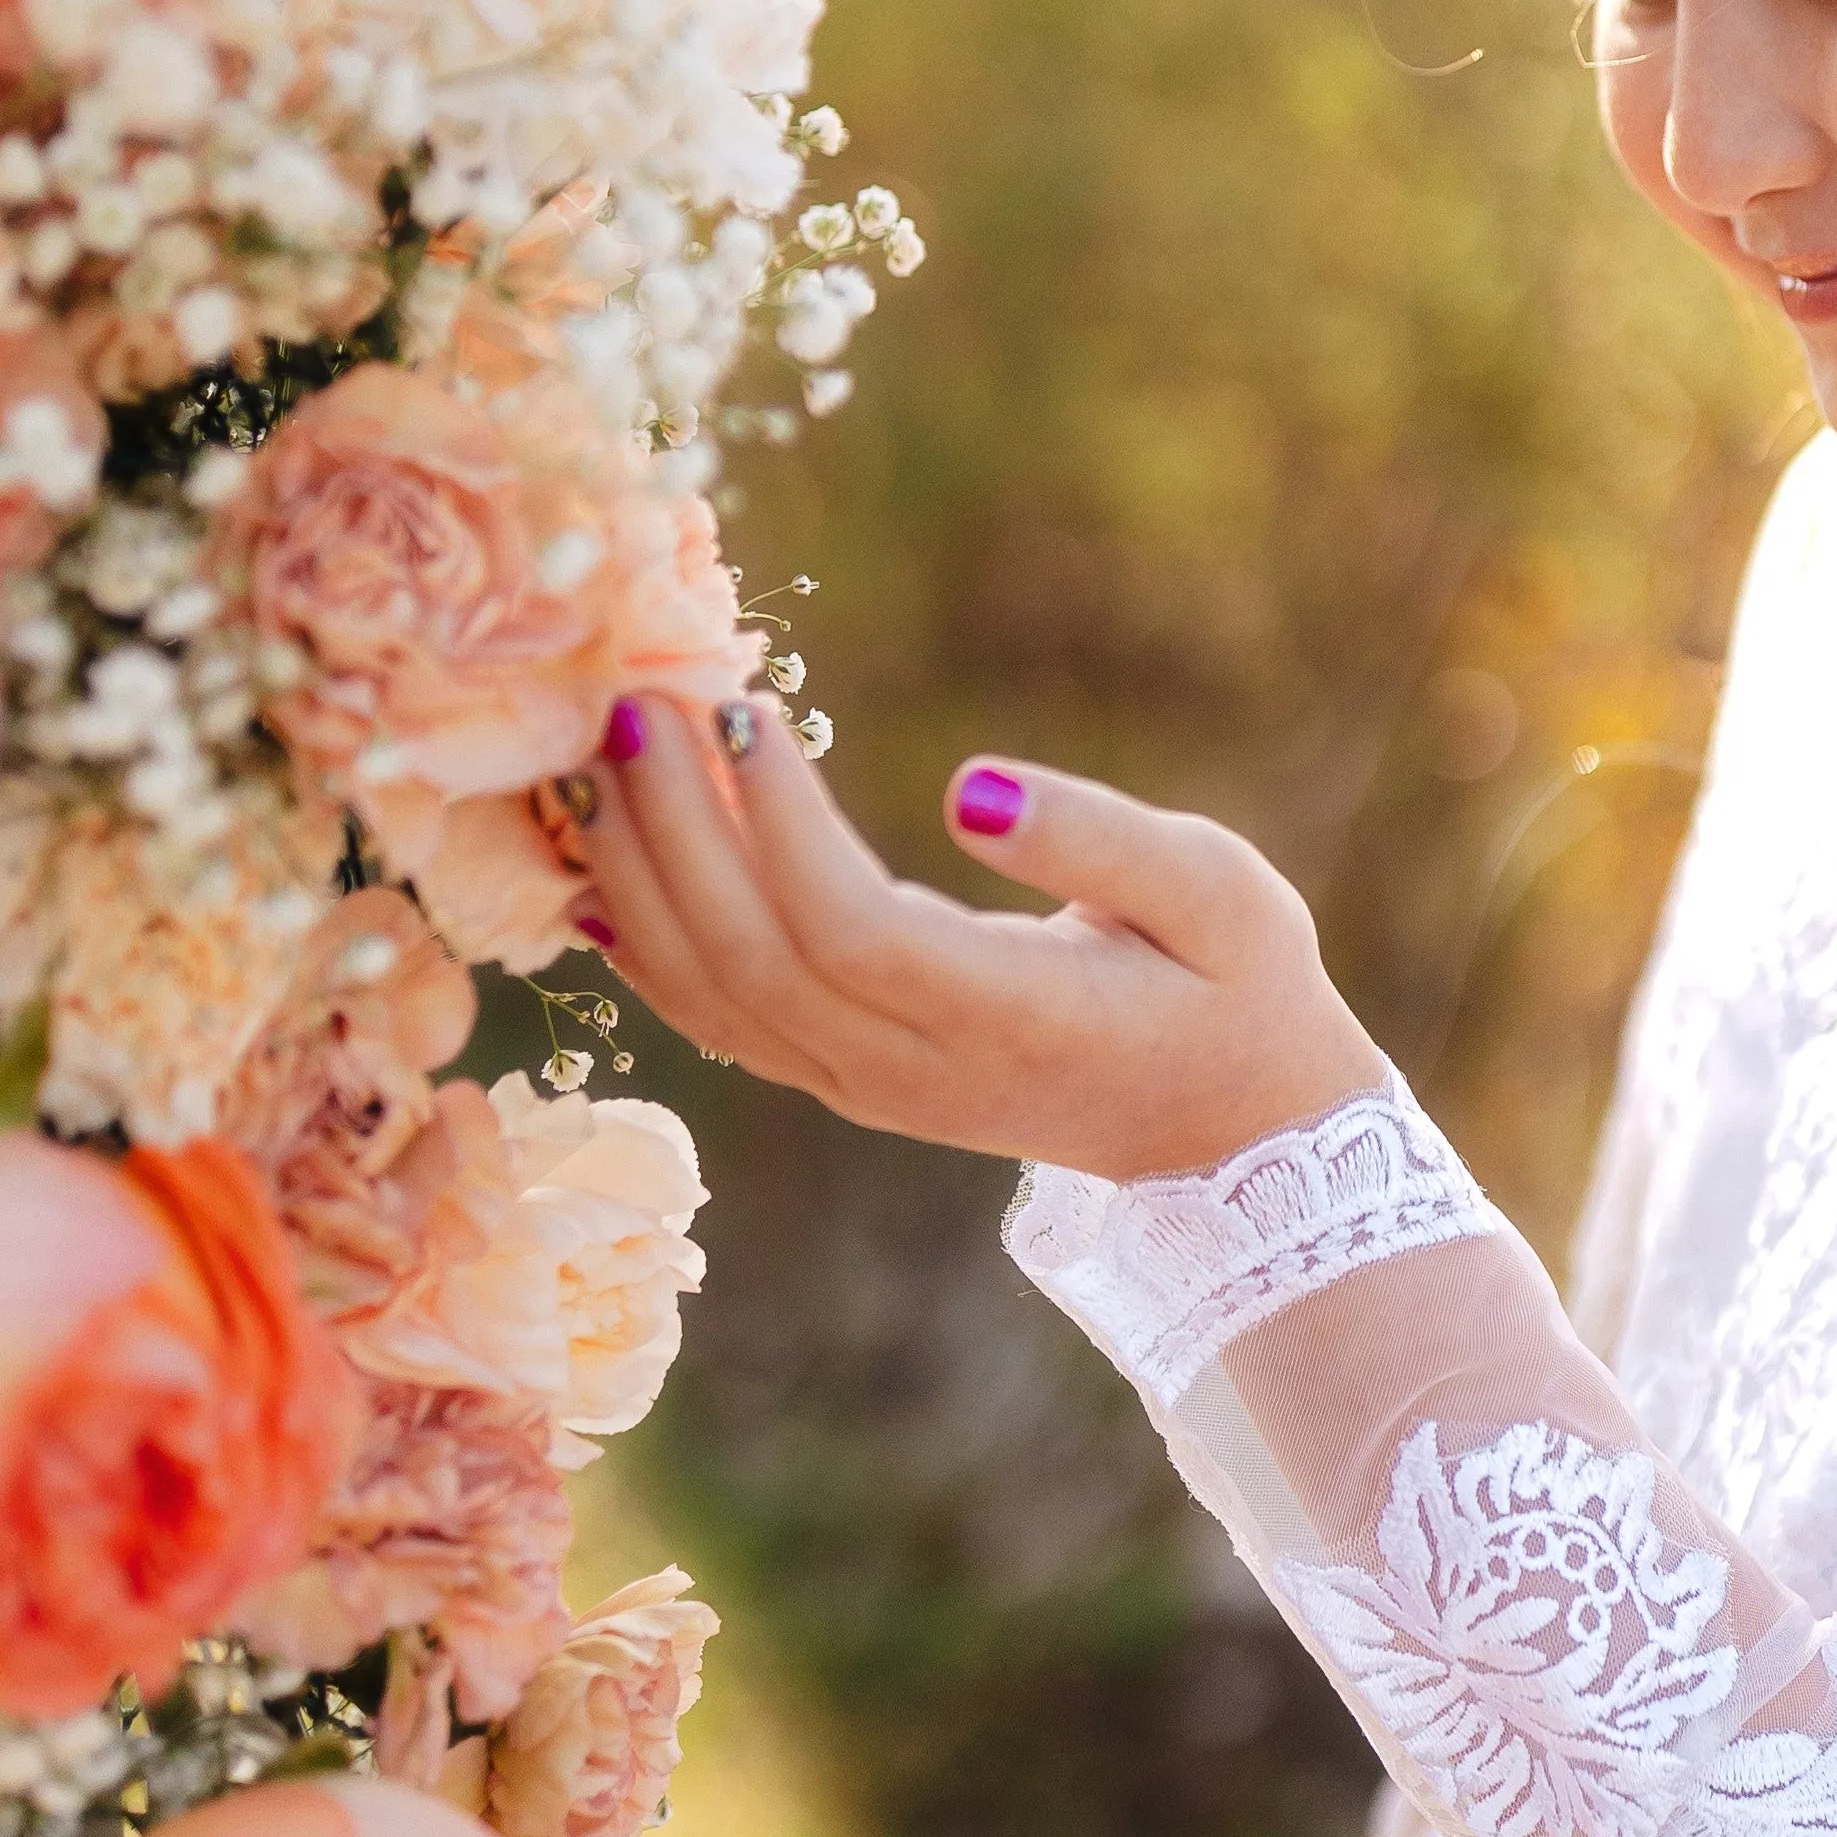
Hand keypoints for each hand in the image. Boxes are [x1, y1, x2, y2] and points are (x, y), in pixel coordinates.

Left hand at [562, 696, 1389, 1180]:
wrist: (1230, 1133)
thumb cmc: (1238, 986)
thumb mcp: (1219, 894)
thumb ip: (1102, 840)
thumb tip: (971, 785)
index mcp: (1007, 1017)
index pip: (850, 929)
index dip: (778, 824)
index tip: (744, 709)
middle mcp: (914, 1070)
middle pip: (753, 958)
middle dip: (677, 827)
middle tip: (634, 703)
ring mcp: (870, 1089)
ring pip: (716, 996)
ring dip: (643, 875)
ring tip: (602, 755)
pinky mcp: (850, 1082)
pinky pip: (720, 1021)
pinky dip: (647, 946)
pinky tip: (598, 869)